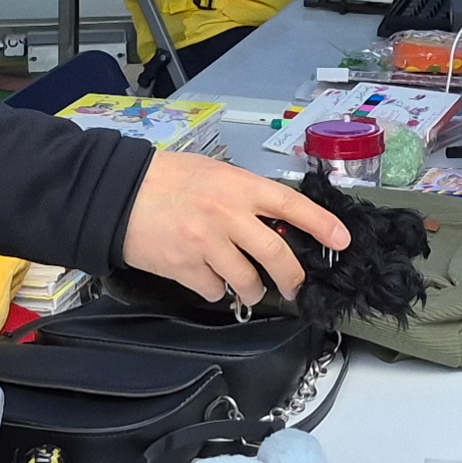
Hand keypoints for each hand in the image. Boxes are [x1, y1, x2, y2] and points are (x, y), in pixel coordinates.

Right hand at [121, 152, 349, 308]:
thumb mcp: (214, 173)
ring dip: (251, 288)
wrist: (120, 194)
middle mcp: (227, 215)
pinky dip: (213, 288)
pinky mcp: (185, 267)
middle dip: (291, 277)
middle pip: (276, 254)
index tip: (341, 240)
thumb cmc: (168, 179)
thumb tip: (275, 220)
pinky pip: (212, 289)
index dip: (321, 224)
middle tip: (293, 286)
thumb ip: (244, 196)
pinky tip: (205, 276)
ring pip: (246, 280)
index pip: (291, 205)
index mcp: (239, 186)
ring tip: (246, 284)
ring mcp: (206, 243)